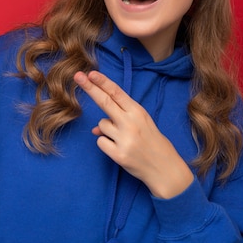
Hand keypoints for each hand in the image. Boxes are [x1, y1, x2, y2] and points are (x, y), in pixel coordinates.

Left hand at [74, 70, 193, 198]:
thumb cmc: (152, 142)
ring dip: (106, 130)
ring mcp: (124, 139)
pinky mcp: (118, 154)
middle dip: (89, 88)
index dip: (103, 82)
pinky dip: (106, 144)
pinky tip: (120, 149)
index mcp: (138, 112)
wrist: (165, 169)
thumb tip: (95, 127)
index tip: (91, 73)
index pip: (117, 93)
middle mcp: (131, 123)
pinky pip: (100, 142)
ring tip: (124, 139)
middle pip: (105, 102)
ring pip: (101, 125)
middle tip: (77, 76)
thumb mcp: (142, 124)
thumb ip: (120, 119)